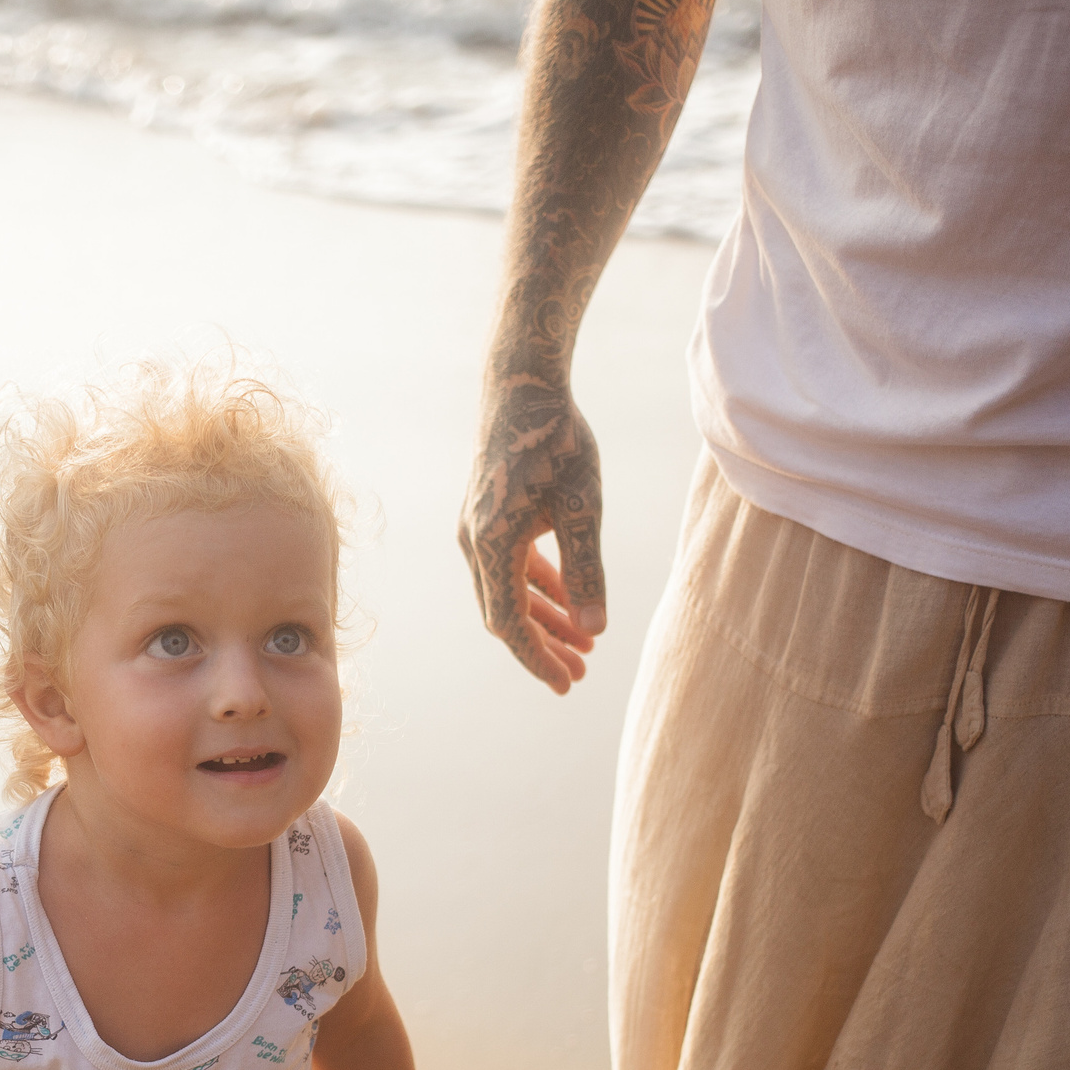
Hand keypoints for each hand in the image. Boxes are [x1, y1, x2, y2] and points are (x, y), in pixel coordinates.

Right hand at [458, 376, 603, 694]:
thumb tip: (595, 628)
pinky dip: (536, 590)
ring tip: (583, 646)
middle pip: (504, 616)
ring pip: (506, 594)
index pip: (509, 623)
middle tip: (579, 676)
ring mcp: (476, 531)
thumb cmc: (556, 438)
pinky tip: (568, 602)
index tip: (565, 683)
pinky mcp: (486, 517)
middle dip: (542, 648)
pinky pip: (509, 568)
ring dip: (542, 621)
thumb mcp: (582, 504)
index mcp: (492, 544)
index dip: (537, 658)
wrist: (522, 386)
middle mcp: (474, 543)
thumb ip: (587, 567)